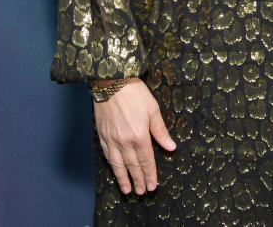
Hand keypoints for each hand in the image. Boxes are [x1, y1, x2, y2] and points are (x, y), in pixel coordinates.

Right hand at [92, 78, 176, 194]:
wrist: (111, 81)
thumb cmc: (134, 92)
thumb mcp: (152, 109)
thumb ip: (160, 131)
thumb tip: (171, 147)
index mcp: (140, 136)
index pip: (146, 161)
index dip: (150, 174)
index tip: (153, 186)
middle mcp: (124, 141)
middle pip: (132, 166)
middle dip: (138, 180)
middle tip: (142, 192)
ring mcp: (111, 139)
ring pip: (117, 164)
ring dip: (123, 178)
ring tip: (127, 190)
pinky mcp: (101, 134)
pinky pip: (106, 155)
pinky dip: (111, 165)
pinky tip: (114, 170)